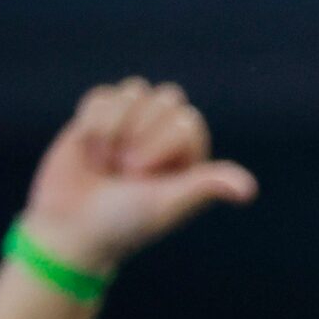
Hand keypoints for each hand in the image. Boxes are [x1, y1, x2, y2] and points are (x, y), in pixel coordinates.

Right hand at [18, 78, 258, 274]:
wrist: (69, 228)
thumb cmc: (122, 222)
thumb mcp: (166, 203)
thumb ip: (205, 186)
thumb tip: (249, 189)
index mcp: (190, 157)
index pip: (186, 119)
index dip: (158, 144)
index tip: (139, 178)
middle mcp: (165, 136)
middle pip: (167, 96)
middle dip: (139, 133)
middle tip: (123, 171)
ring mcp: (133, 122)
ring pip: (134, 90)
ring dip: (114, 128)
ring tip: (106, 163)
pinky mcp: (101, 116)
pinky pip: (103, 94)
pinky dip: (92, 122)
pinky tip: (89, 150)